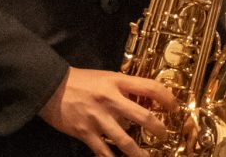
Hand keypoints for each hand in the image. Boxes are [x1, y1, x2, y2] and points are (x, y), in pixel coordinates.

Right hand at [38, 66, 176, 156]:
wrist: (51, 86)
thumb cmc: (81, 81)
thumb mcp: (106, 77)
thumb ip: (124, 88)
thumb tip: (144, 100)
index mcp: (117, 82)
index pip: (150, 87)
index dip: (166, 98)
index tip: (174, 107)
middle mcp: (110, 99)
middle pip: (142, 116)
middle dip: (158, 128)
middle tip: (164, 135)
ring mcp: (98, 118)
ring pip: (125, 140)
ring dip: (139, 153)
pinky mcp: (86, 132)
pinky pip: (103, 151)